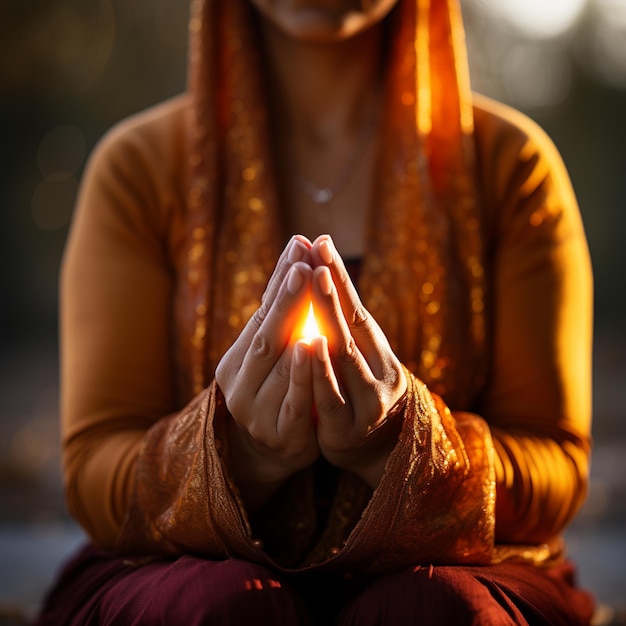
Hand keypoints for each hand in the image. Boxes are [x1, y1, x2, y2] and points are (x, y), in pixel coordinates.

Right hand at [215, 236, 319, 508]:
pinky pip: (293, 402)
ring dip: (293, 325)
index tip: (297, 246)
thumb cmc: (276, 392)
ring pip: (277, 363)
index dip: (280, 281)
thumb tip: (298, 252)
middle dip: (287, 296)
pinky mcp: (282, 434)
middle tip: (303, 263)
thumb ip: (282, 316)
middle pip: (266, 333)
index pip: (260, 313)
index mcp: (236, 360)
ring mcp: (257, 410)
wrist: (272, 450)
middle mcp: (240, 383)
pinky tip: (312, 347)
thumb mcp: (273, 358)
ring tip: (306, 291)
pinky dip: (302, 373)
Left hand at [309, 235, 406, 487]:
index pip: (355, 306)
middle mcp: (379, 371)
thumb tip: (317, 272)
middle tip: (316, 253)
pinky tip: (306, 344)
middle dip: (331, 287)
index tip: (322, 241)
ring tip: (315, 282)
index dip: (339, 274)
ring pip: (344, 355)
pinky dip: (318, 370)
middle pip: (352, 324)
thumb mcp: (354, 359)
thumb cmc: (356, 393)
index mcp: (377, 350)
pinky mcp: (346, 429)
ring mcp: (366, 401)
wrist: (375, 451)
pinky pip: (328, 397)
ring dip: (328, 317)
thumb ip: (339, 325)